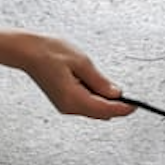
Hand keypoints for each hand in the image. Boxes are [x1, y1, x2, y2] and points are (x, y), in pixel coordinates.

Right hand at [15, 34, 130, 119]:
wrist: (27, 51)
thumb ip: (100, 81)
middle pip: (100, 113)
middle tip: (128, 93)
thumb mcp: (81, 62)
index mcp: (73, 98)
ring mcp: (65, 105)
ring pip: (93, 110)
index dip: (123, 108)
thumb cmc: (50, 52)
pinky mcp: (63, 101)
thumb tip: (116, 93)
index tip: (136, 104)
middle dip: (115, 105)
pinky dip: (94, 98)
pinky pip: (84, 105)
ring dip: (104, 101)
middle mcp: (68, 107)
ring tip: (109, 85)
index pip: (104, 109)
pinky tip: (95, 85)